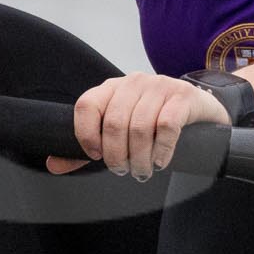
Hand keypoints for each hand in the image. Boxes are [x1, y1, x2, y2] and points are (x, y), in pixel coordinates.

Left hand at [43, 72, 230, 179]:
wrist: (200, 109)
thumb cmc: (155, 120)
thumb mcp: (121, 130)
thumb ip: (88, 147)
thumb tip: (54, 163)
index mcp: (112, 88)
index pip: (86, 104)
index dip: (86, 134)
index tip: (95, 156)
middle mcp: (134, 82)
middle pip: (114, 122)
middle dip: (117, 156)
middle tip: (124, 171)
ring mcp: (160, 86)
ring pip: (140, 127)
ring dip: (140, 158)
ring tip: (143, 170)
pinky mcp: (183, 96)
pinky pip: (167, 125)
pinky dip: (162, 150)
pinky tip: (161, 161)